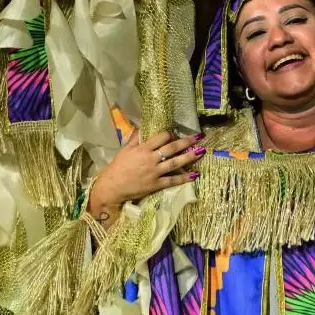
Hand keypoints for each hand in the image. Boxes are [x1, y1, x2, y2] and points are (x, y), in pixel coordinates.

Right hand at [85, 129, 202, 227]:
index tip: (175, 134)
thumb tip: (141, 127)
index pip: (161, 138)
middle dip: (187, 142)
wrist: (112, 186)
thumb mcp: (125, 150)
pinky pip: (172, 180)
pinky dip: (184, 178)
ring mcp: (154, 172)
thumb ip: (135, 139)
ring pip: (175, 163)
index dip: (170, 134)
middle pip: (172, 148)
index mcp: (143, 149)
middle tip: (199, 137)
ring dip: (189, 157)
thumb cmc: (118, 167)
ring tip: (201, 151)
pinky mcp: (156, 184)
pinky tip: (194, 175)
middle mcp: (151, 159)